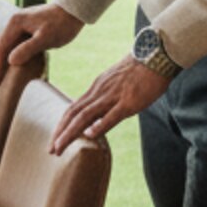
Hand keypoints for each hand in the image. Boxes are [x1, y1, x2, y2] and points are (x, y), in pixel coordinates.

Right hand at [0, 2, 84, 86]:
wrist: (74, 10)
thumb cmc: (62, 24)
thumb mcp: (46, 38)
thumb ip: (28, 49)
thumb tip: (10, 61)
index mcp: (15, 23)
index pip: (0, 48)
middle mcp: (14, 22)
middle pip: (0, 47)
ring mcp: (20, 25)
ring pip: (7, 46)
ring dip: (4, 62)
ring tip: (3, 78)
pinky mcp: (28, 29)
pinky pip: (15, 45)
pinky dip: (13, 56)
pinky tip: (15, 67)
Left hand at [51, 57, 169, 153]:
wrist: (155, 55)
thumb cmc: (140, 71)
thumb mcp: (116, 84)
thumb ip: (106, 99)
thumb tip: (98, 117)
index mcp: (97, 89)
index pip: (73, 108)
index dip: (62, 124)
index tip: (55, 139)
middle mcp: (99, 93)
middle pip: (73, 113)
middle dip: (60, 132)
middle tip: (50, 150)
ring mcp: (113, 97)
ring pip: (85, 116)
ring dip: (70, 133)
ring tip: (59, 148)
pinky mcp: (129, 101)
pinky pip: (112, 115)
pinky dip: (99, 126)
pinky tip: (89, 136)